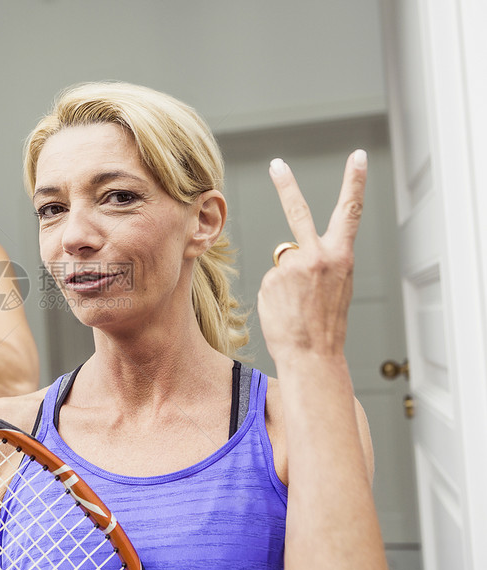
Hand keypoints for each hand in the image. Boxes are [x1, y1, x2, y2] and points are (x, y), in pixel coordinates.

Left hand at [257, 150, 366, 367]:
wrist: (313, 354)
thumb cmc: (324, 324)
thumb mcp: (335, 286)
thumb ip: (317, 262)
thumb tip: (291, 255)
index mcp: (341, 256)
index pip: (350, 211)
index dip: (354, 181)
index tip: (357, 157)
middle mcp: (317, 255)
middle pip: (298, 212)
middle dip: (287, 185)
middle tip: (276, 164)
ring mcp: (291, 266)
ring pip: (283, 262)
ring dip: (286, 281)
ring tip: (296, 306)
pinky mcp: (271, 278)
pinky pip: (271, 280)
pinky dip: (275, 294)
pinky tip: (285, 309)